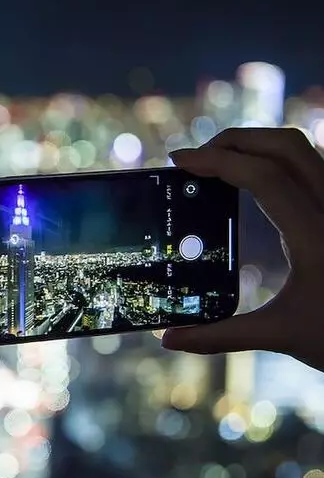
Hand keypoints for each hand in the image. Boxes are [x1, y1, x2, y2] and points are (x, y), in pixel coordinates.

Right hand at [163, 127, 323, 372]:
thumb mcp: (281, 336)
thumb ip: (220, 336)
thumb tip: (168, 339)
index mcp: (315, 236)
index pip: (263, 176)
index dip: (217, 161)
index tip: (180, 160)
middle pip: (284, 144)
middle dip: (235, 139)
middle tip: (196, 156)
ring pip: (303, 149)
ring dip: (257, 144)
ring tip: (219, 162)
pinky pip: (312, 167)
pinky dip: (276, 161)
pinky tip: (253, 181)